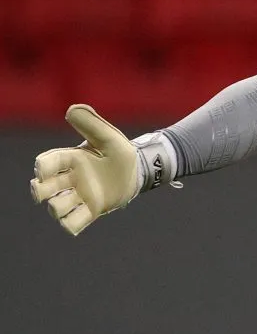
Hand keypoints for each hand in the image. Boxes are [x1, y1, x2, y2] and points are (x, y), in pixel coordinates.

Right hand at [30, 104, 139, 235]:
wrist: (139, 171)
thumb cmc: (120, 153)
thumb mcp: (109, 137)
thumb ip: (91, 124)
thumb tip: (71, 109)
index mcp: (71, 160)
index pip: (47, 164)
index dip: (41, 168)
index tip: (43, 171)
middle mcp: (71, 180)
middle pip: (43, 189)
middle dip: (40, 191)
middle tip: (47, 190)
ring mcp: (80, 196)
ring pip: (57, 207)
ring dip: (58, 207)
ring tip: (71, 200)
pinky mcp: (91, 210)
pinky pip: (74, 222)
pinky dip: (71, 224)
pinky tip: (75, 220)